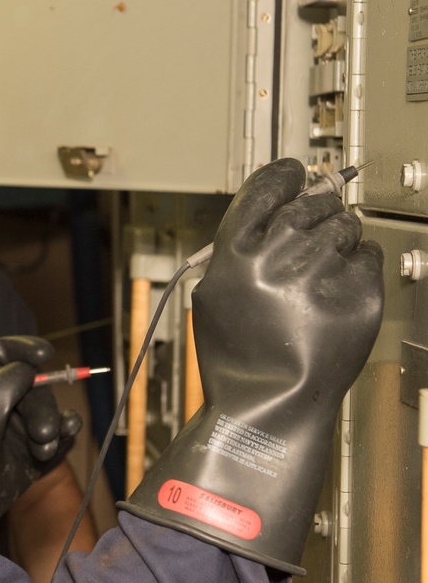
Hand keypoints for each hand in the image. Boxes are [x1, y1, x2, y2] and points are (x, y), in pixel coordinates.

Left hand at [0, 336, 82, 532]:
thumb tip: (31, 369)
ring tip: (40, 449)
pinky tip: (61, 442)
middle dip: (43, 406)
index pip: (2, 352)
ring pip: (49, 410)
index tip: (44, 353)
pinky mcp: (35, 450)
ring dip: (51, 427)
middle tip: (42, 433)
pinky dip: (65, 436)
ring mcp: (18, 427)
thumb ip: (11, 376)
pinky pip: (61, 433)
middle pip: (35, 384)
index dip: (24, 347)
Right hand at [119, 159, 382, 573]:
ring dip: (338, 236)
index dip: (283, 175)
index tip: (295, 172)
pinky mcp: (359, 301)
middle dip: (315, 206)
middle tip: (316, 221)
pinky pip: (368, 256)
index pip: (266, 189)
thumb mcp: (213, 297)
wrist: (268, 410)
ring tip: (324, 268)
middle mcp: (277, 263)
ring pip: (343, 226)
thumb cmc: (238, 357)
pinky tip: (339, 288)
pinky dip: (358, 265)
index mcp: (235, 257)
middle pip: (309, 202)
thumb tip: (273, 202)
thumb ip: (237, 248)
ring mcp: (321, 281)